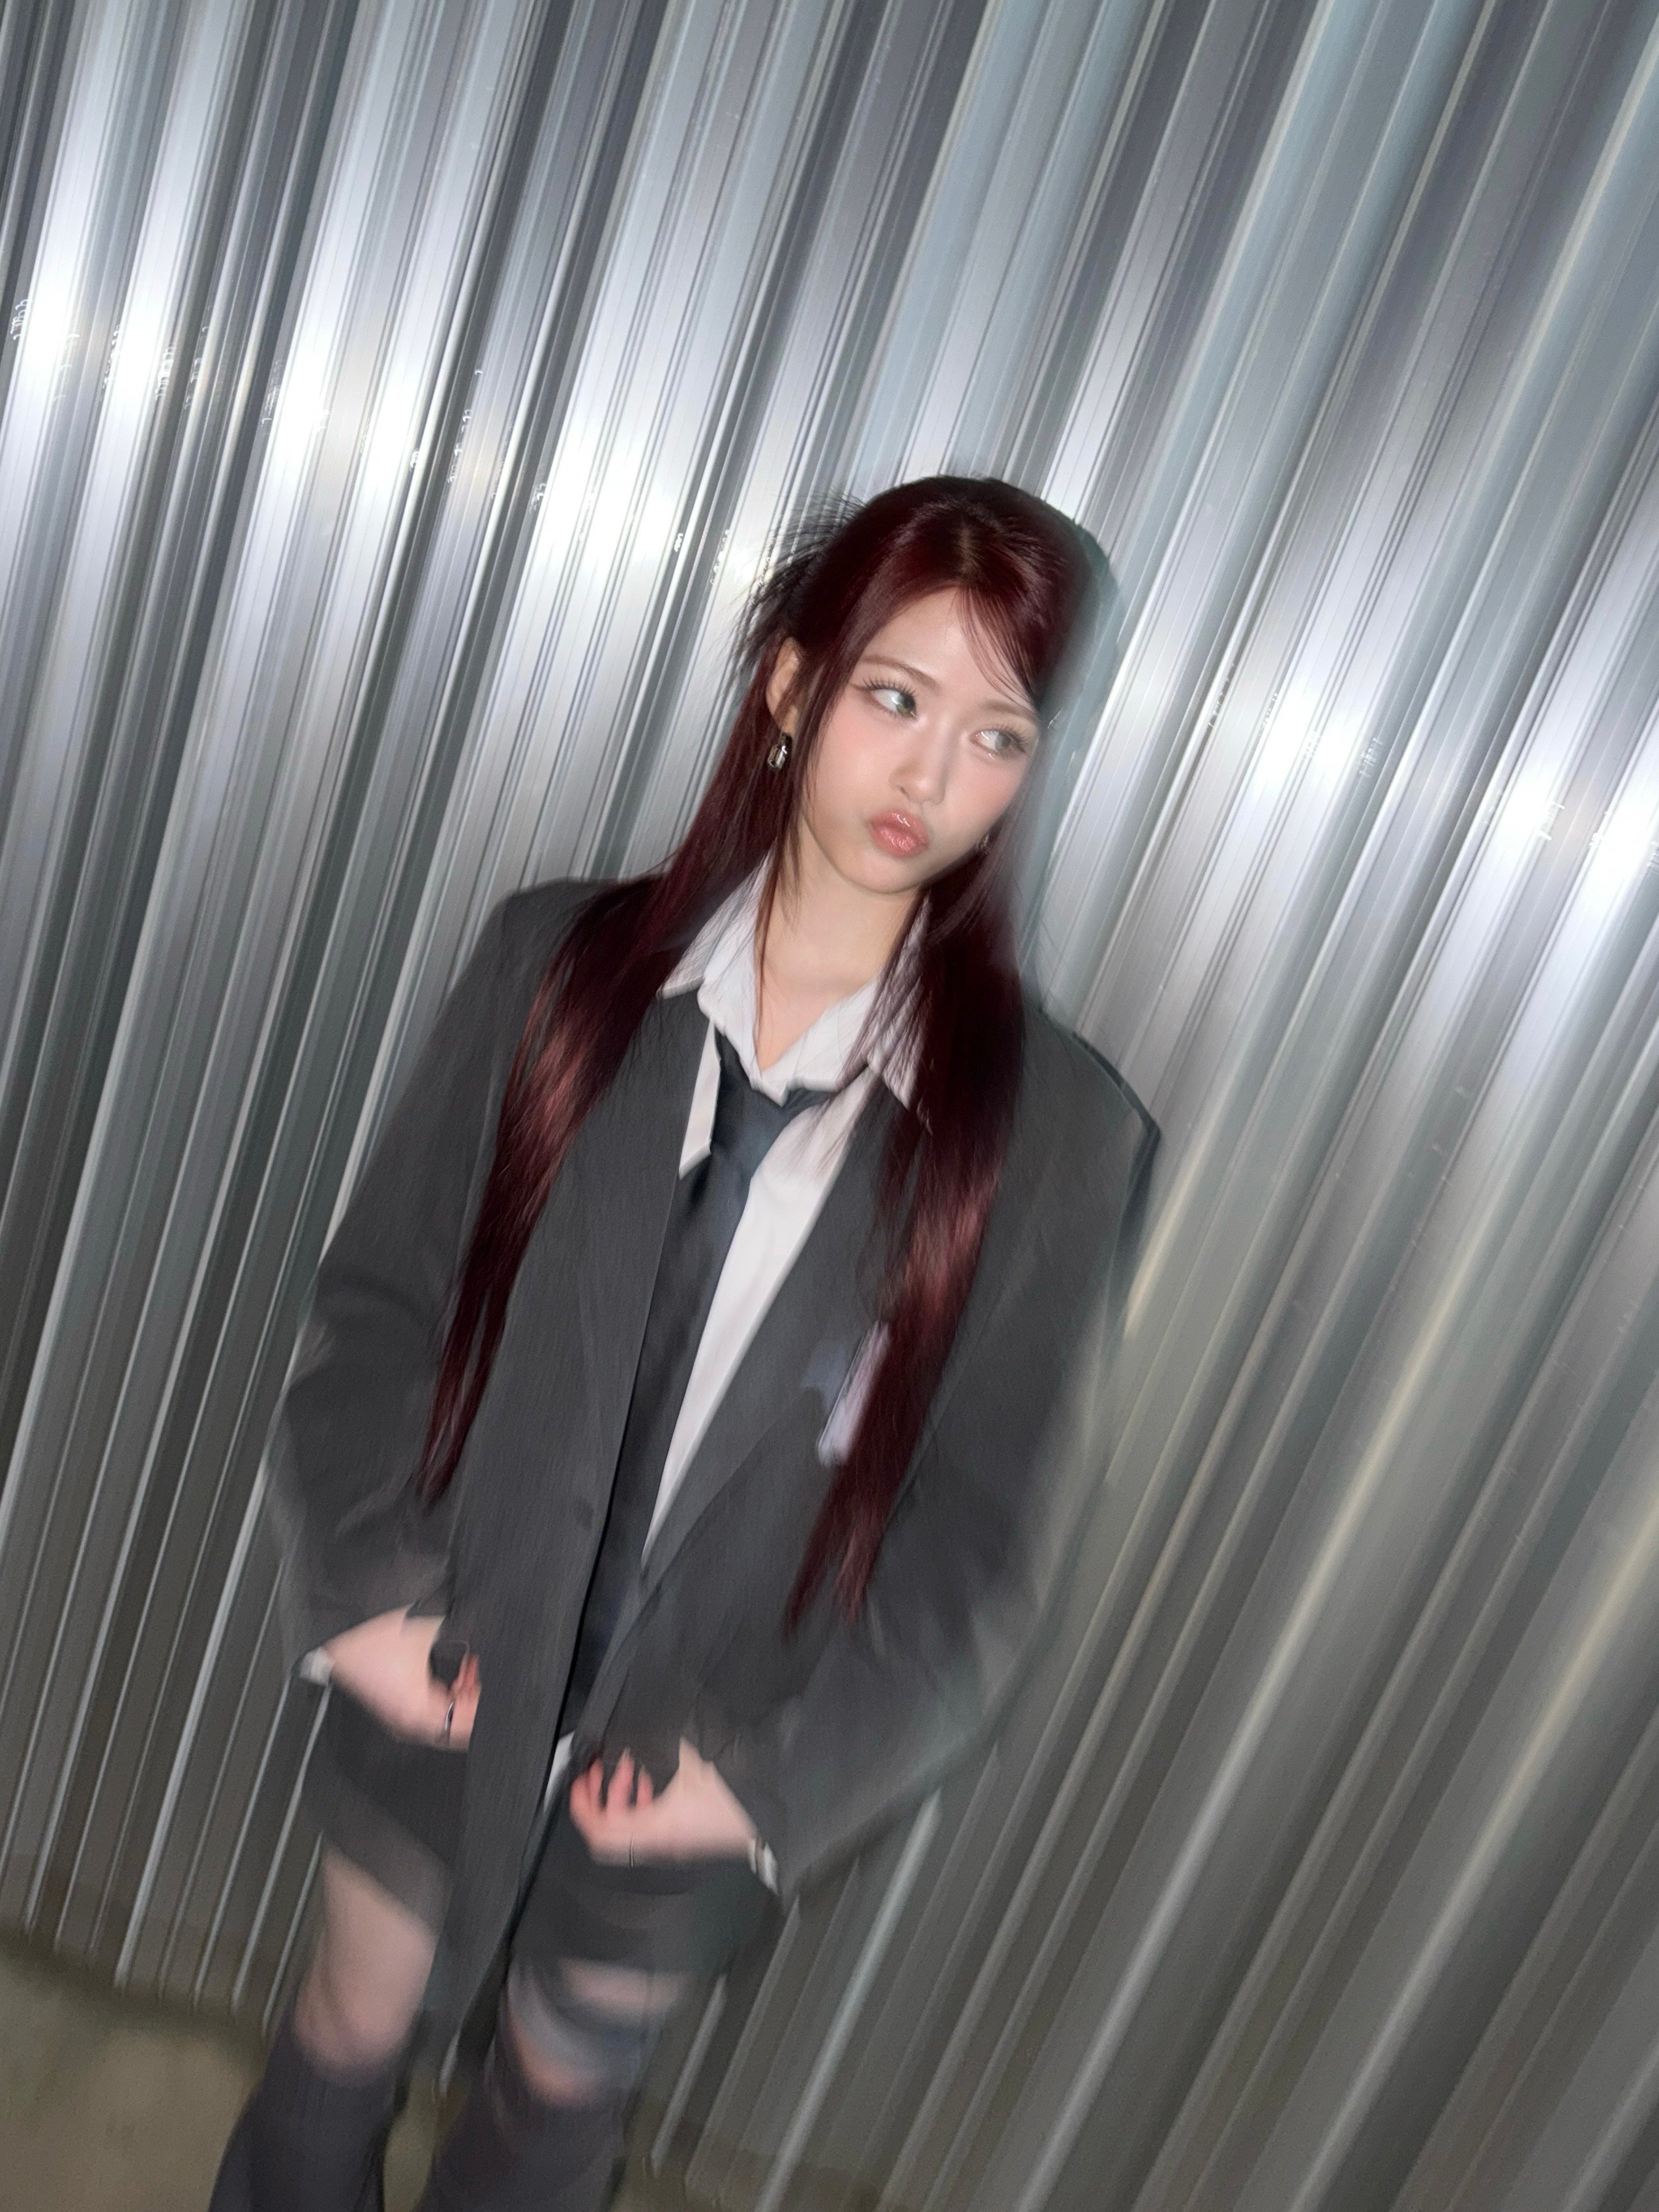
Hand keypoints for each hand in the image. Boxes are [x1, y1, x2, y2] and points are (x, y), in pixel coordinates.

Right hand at [320, 1609, 479, 1748]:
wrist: (339, 1631)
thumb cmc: (375, 1635)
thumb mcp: (433, 1633)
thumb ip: (464, 1644)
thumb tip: (486, 1644)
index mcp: (418, 1715)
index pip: (467, 1728)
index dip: (487, 1708)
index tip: (501, 1690)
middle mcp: (408, 1724)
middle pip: (457, 1725)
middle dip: (477, 1701)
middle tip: (490, 1676)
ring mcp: (401, 1718)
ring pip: (446, 1718)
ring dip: (464, 1695)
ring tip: (475, 1668)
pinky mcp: (396, 1706)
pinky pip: (432, 1709)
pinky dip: (449, 1693)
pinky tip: (460, 1672)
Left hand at [568, 1741, 758, 1862]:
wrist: (764, 1825)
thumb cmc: (736, 1803)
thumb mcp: (697, 1764)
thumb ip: (669, 1742)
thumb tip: (654, 1722)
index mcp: (655, 1828)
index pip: (601, 1831)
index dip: (582, 1807)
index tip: (580, 1781)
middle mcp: (656, 1842)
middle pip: (605, 1835)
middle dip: (596, 1801)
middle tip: (596, 1774)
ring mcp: (666, 1843)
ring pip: (624, 1830)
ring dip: (618, 1799)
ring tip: (625, 1771)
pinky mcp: (677, 1838)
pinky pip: (643, 1826)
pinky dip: (636, 1804)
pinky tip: (648, 1781)